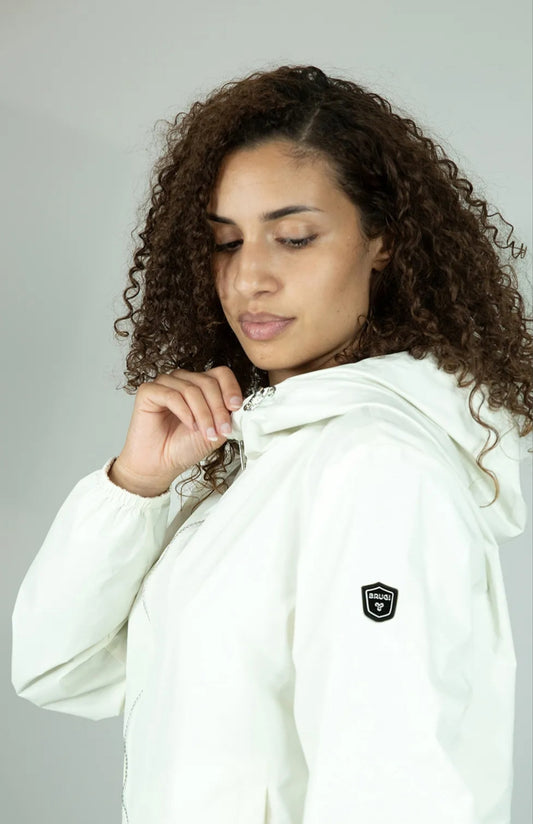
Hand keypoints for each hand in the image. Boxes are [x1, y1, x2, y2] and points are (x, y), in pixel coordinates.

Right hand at [111, 366, 243, 493]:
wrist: (161, 465)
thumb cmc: (184, 448)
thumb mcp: (217, 431)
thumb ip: (228, 414)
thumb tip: (239, 404)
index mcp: (200, 386)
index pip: (220, 374)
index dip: (231, 388)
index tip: (235, 407)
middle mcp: (183, 381)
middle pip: (208, 382)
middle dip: (218, 408)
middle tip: (221, 429)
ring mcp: (165, 384)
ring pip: (191, 389)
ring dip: (203, 414)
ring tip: (205, 432)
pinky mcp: (148, 392)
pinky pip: (172, 395)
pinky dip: (184, 412)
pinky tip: (189, 425)